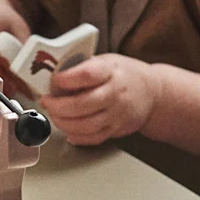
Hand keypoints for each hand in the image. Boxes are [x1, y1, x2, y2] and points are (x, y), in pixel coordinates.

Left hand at [42, 54, 160, 145]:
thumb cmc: (125, 74)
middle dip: (58, 106)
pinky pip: (93, 138)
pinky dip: (76, 136)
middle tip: (46, 102)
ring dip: (63, 122)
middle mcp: (115, 94)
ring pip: (85, 125)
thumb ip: (83, 66)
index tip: (54, 80)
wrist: (153, 93)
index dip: (67, 79)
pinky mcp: (116, 130)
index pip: (87, 75)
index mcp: (111, 72)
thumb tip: (54, 71)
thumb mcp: (107, 61)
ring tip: (54, 115)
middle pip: (82, 104)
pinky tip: (67, 129)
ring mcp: (117, 114)